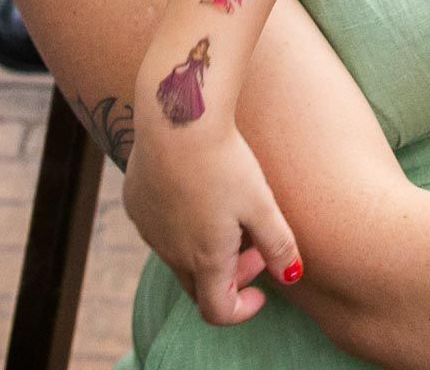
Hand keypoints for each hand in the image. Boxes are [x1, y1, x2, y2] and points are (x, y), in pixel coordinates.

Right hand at [121, 115, 301, 324]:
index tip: (263, 289)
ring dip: (206, 247)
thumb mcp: (261, 203)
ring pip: (178, 254)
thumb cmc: (225, 161)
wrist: (179, 118)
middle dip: (229, 275)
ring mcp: (148, 229)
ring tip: (232, 209)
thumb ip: (278, 244)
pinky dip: (183, 222)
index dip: (243, 309)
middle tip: (253, 243)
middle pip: (198, 285)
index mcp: (204, 258)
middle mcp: (170, 251)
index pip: (217, 311)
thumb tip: (293, 276)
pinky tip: (202, 187)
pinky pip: (159, 226)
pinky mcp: (136, 203)